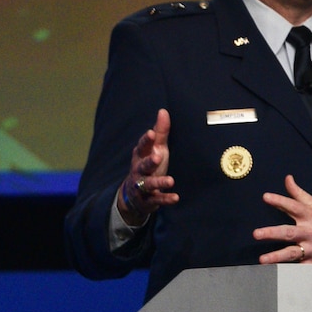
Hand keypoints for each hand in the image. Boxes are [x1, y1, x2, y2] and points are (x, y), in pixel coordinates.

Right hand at [117, 108, 178, 224]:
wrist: (135, 196)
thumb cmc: (150, 166)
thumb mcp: (156, 149)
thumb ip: (160, 133)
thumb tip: (163, 111)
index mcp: (141, 156)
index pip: (143, 147)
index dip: (146, 140)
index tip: (152, 133)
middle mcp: (139, 171)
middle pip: (143, 165)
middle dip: (150, 161)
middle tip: (158, 157)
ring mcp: (142, 186)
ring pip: (148, 184)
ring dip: (159, 182)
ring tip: (170, 180)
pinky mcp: (148, 200)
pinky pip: (157, 200)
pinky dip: (165, 199)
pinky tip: (176, 198)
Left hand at [253, 174, 311, 264]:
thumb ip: (299, 194)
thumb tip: (287, 179)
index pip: (294, 206)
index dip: (280, 201)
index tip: (266, 197)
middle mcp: (311, 232)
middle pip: (289, 232)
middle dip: (272, 233)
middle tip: (256, 234)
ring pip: (292, 253)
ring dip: (276, 256)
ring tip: (262, 259)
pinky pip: (300, 268)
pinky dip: (289, 272)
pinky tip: (276, 274)